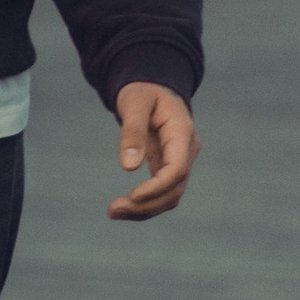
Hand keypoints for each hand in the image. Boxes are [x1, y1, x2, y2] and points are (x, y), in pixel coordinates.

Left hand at [108, 83, 197, 220]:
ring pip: (170, 196)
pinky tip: (122, 208)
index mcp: (182, 132)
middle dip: (146, 204)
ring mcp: (180, 161)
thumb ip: (133, 131)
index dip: (157, 187)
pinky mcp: (168, 167)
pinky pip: (161, 192)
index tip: (132, 196)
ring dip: (144, 209)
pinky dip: (144, 204)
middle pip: (175, 189)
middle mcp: (186, 151)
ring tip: (113, 212)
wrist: (153, 87)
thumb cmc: (143, 91)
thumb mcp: (134, 102)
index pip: (177, 169)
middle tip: (112, 210)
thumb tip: (129, 167)